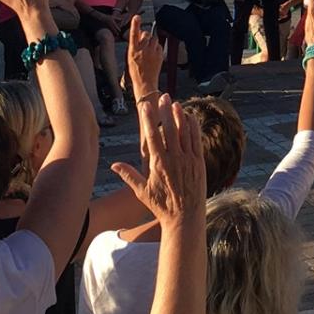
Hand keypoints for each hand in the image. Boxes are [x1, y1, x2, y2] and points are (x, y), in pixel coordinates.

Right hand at [111, 93, 205, 229]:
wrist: (185, 217)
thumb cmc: (162, 206)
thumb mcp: (142, 192)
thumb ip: (129, 175)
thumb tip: (113, 165)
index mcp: (158, 164)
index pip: (152, 136)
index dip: (149, 119)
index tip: (146, 106)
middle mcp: (174, 159)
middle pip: (170, 130)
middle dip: (165, 111)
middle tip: (163, 96)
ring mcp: (188, 160)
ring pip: (184, 133)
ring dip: (180, 116)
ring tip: (176, 103)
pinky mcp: (199, 162)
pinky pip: (196, 141)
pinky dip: (193, 128)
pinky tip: (190, 118)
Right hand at [127, 18, 163, 99]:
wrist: (145, 82)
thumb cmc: (135, 71)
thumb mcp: (130, 57)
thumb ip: (135, 46)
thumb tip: (140, 35)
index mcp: (133, 50)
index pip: (133, 34)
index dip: (135, 25)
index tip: (137, 17)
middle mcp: (143, 50)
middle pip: (147, 34)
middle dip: (146, 36)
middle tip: (144, 42)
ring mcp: (152, 52)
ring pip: (154, 39)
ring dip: (152, 41)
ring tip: (149, 50)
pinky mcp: (160, 55)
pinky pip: (159, 46)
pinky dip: (157, 48)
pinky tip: (153, 55)